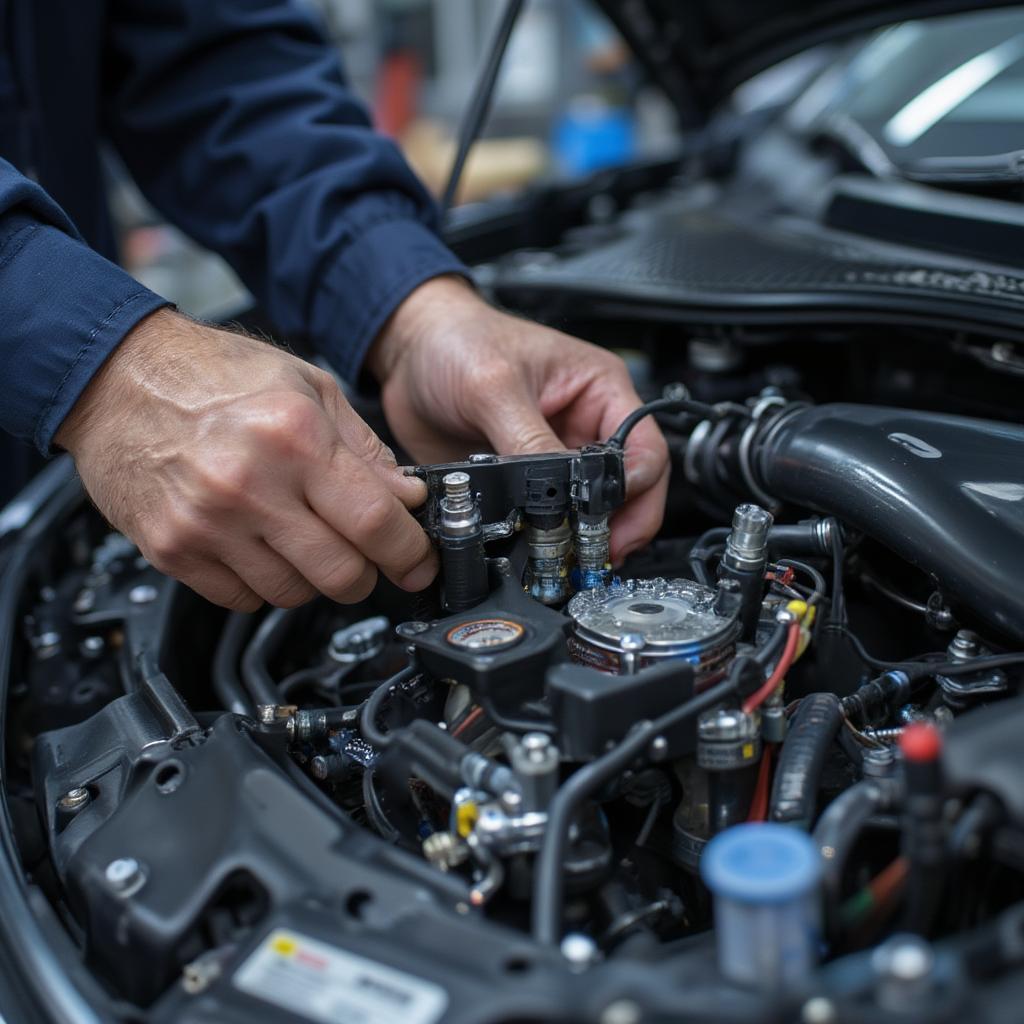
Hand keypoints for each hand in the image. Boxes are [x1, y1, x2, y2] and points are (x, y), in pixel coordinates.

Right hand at [56, 309, 435, 610]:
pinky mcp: (172, 551)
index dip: (409, 553)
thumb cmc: (211, 374)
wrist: (115, 377)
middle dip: (367, 573)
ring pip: (294, 594)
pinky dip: (263, 584)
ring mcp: (207, 525)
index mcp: (293, 437)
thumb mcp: (308, 387)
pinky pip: (242, 600)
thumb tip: (407, 498)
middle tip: (366, 556)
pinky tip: (259, 545)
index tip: (418, 562)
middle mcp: (249, 485)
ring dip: (313, 578)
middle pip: (341, 573)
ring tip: (303, 537)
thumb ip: (365, 449)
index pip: (376, 523)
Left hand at [368, 276, 668, 561]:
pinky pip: (542, 518)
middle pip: (627, 488)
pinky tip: (531, 546)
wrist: (407, 353)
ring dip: (579, 535)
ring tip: (563, 556)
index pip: (644, 448)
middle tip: (597, 554)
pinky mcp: (521, 480)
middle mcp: (584, 425)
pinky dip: (541, 536)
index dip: (636, 490)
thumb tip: (552, 493)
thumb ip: (528, 441)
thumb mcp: (495, 386)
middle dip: (617, 525)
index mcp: (599, 389)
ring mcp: (554, 456)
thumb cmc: (457, 341)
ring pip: (587, 509)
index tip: (611, 520)